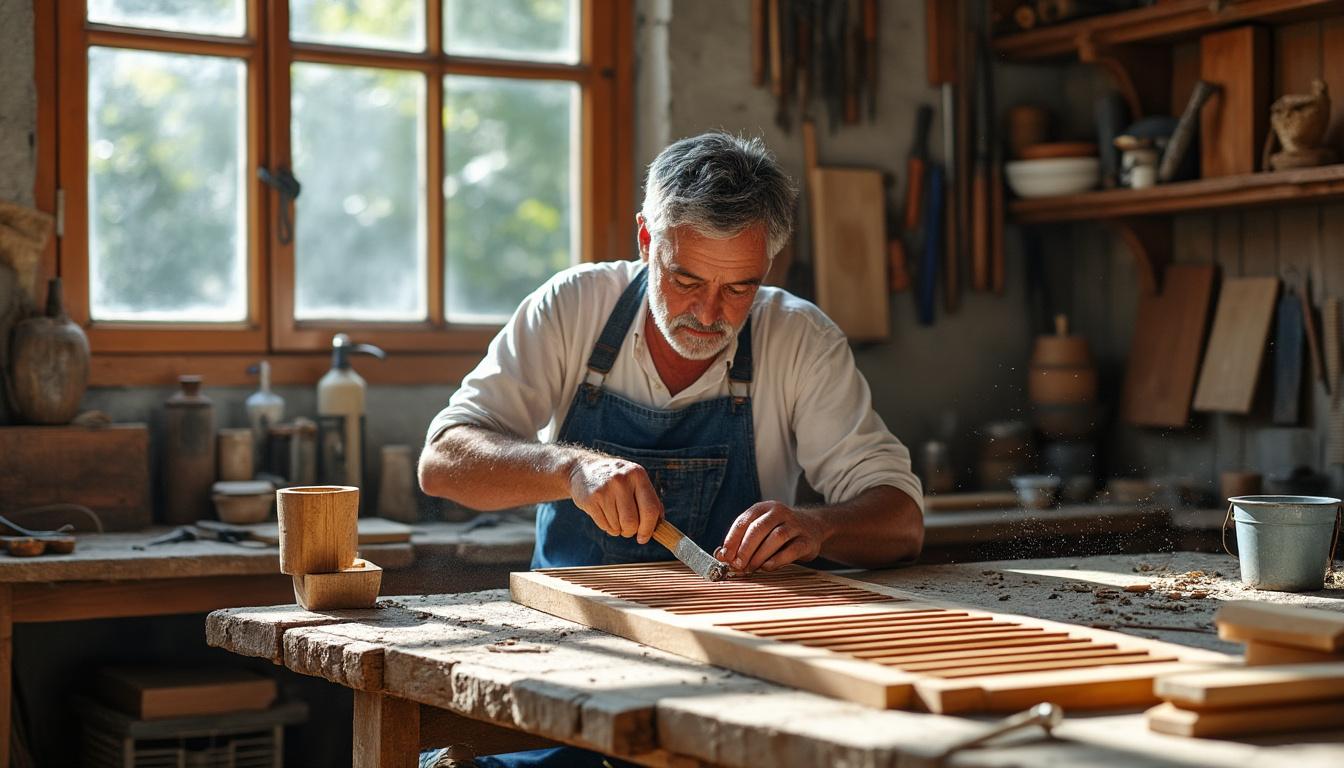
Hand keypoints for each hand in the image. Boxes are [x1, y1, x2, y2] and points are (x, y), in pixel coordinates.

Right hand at [568, 454, 662, 542]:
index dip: (649, 528)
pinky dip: (607, 527)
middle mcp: (622, 480)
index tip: (644, 537)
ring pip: (617, 526)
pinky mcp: (591, 499)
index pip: (650, 509)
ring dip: (618, 529)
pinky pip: (605, 526)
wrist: (583, 469)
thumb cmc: (616, 480)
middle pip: (632, 522)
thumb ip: (650, 500)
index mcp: (638, 475)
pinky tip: (604, 514)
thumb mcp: (635, 481)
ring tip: (614, 516)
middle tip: (627, 529)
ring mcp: (605, 489)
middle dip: (631, 531)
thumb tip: (661, 526)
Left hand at [716, 502, 830, 572]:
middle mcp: (780, 512)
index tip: (725, 556)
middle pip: (759, 528)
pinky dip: (777, 560)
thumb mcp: (760, 530)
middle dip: (745, 548)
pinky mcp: (807, 540)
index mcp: (764, 507)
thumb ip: (741, 541)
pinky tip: (767, 567)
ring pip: (776, 537)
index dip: (732, 539)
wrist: (812, 527)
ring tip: (751, 568)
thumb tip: (721, 556)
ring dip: (760, 555)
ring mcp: (795, 525)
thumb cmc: (777, 531)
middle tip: (737, 565)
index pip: (744, 521)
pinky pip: (792, 550)